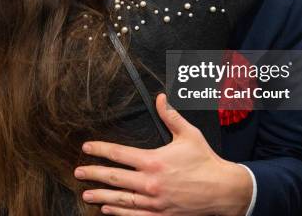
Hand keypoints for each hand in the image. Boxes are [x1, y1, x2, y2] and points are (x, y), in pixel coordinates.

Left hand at [74, 94, 252, 215]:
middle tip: (78, 172)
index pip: (119, 154)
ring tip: (86, 193)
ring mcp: (154, 202)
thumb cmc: (205, 161)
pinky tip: (107, 209)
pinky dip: (118, 213)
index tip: (87, 148)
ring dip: (101, 195)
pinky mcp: (161, 215)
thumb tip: (161, 98)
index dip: (100, 150)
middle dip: (93, 173)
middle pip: (114, 178)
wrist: (223, 190)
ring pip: (120, 199)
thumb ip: (171, 116)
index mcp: (153, 161)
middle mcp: (150, 183)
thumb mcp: (188, 134)